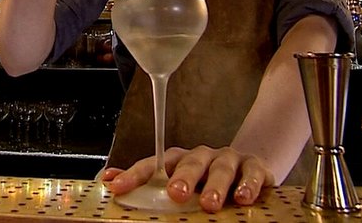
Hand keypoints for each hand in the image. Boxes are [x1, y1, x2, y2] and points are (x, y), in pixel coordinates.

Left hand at [100, 146, 275, 212]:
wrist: (251, 166)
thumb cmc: (207, 177)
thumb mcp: (177, 179)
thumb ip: (146, 181)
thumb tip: (106, 178)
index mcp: (178, 159)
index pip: (154, 165)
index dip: (135, 174)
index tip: (117, 186)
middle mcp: (201, 156)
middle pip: (189, 163)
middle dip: (181, 178)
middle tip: (175, 193)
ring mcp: (228, 160)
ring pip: (220, 170)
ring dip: (215, 186)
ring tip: (209, 204)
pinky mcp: (255, 167)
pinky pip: (252, 174)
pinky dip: (248, 186)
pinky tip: (243, 199)